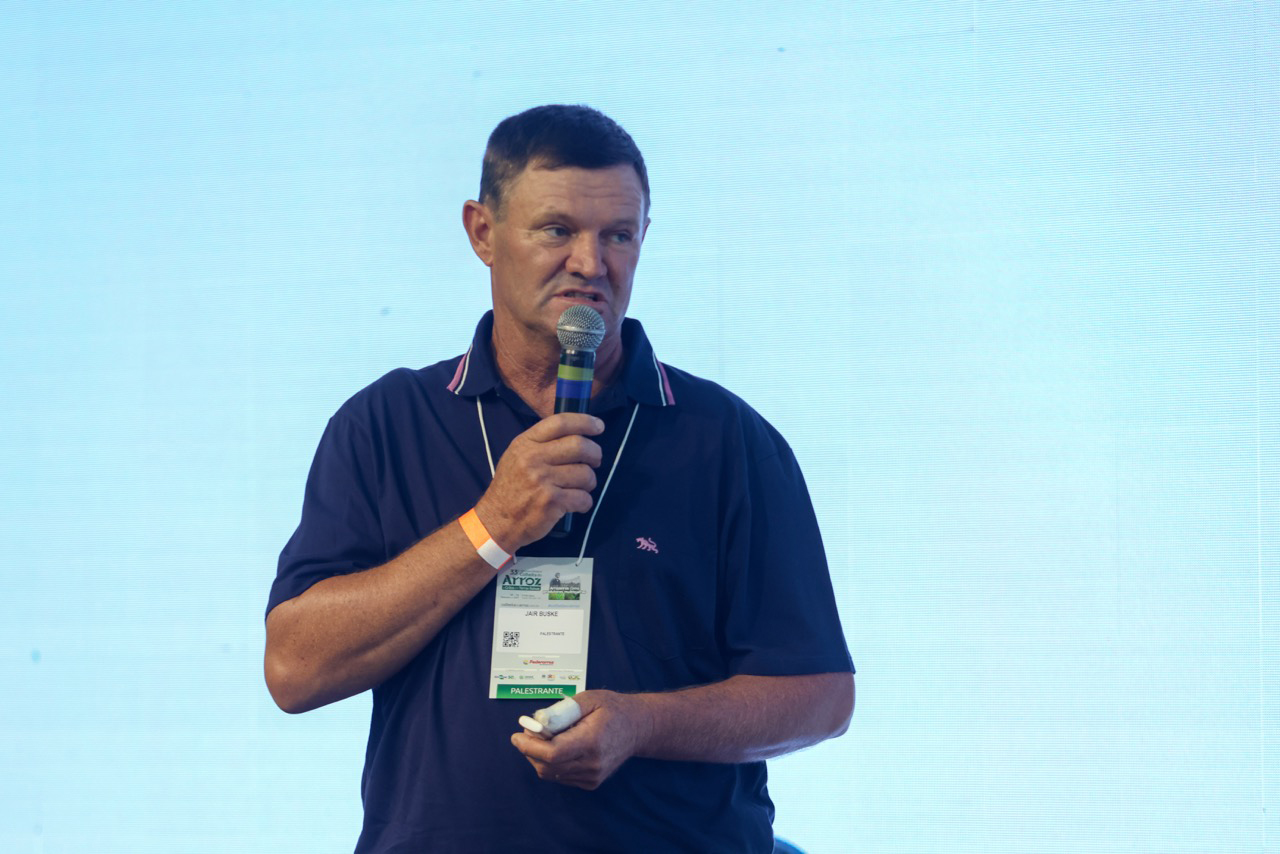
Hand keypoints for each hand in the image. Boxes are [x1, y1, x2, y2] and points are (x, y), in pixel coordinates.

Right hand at [474, 413, 603, 550]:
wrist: (496, 521)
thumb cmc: (511, 488)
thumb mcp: (517, 457)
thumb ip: (541, 443)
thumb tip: (576, 434)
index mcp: (525, 443)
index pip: (560, 422)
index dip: (585, 422)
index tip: (598, 426)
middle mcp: (533, 458)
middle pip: (579, 445)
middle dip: (595, 453)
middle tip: (596, 461)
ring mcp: (542, 480)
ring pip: (585, 473)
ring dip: (590, 482)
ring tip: (581, 487)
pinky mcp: (551, 501)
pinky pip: (583, 497)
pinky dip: (585, 502)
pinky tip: (577, 504)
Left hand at [510, 690, 652, 789]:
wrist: (638, 728)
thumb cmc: (612, 708)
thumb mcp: (588, 699)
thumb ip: (561, 710)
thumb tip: (536, 722)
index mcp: (592, 742)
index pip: (552, 754)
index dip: (529, 747)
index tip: (516, 736)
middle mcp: (592, 764)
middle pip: (547, 767)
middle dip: (530, 750)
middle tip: (527, 732)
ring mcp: (592, 776)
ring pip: (551, 774)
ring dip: (539, 757)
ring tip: (543, 737)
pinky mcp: (591, 782)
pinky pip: (560, 776)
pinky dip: (551, 763)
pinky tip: (558, 746)